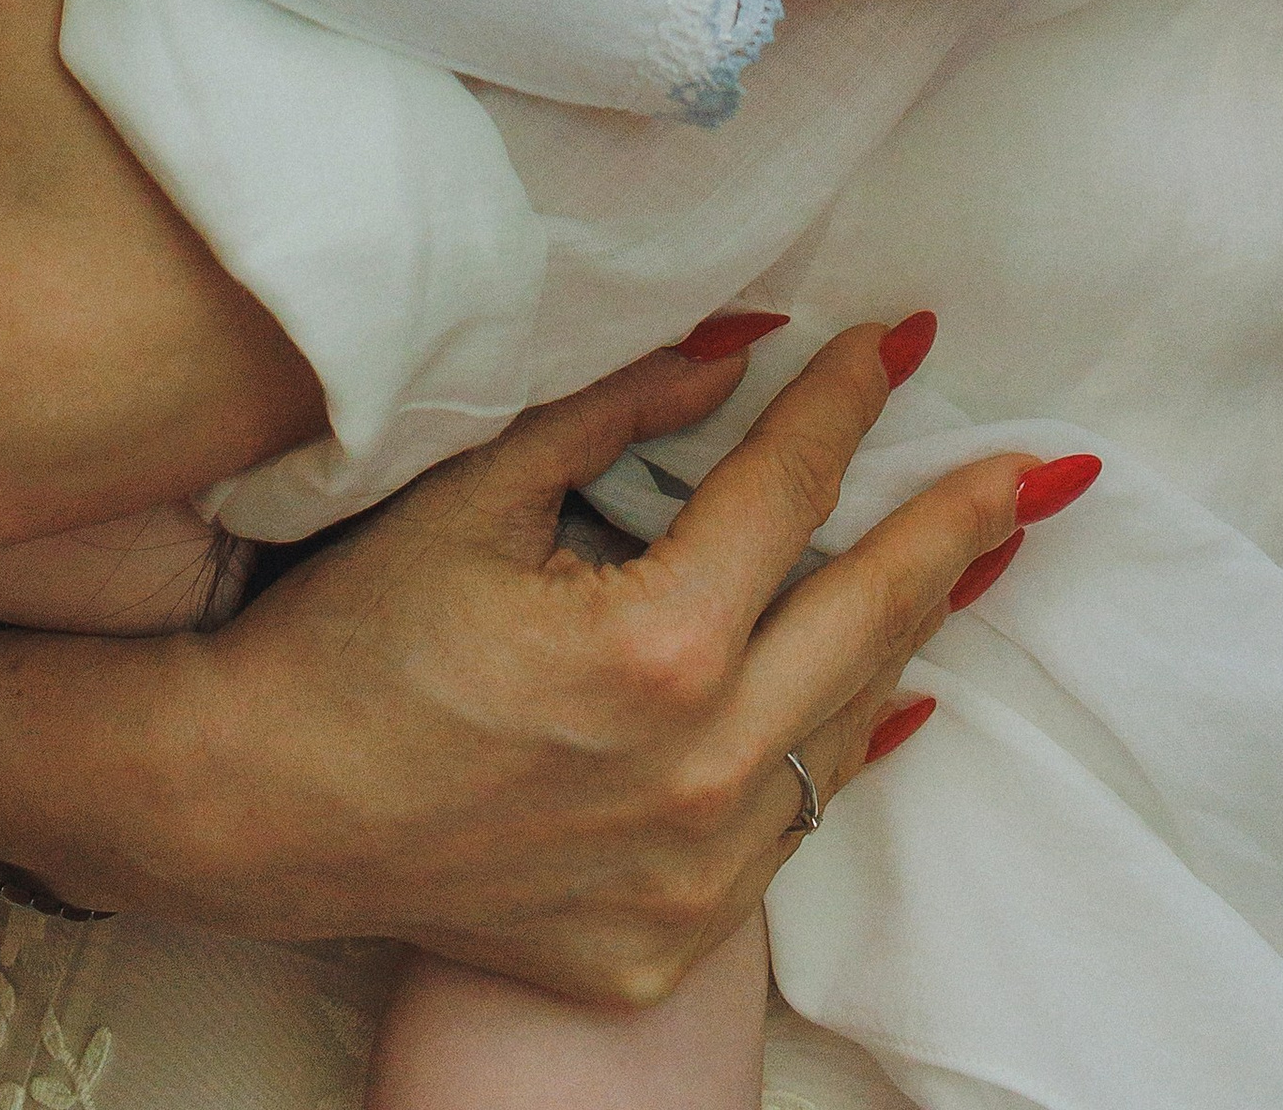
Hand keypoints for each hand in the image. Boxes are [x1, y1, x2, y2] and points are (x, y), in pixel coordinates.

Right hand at [0, 328, 1036, 1002]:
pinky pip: (787, 830)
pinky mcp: (661, 945)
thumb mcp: (478, 489)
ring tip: (980, 562)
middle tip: (1036, 473)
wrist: (246, 809)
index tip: (906, 336)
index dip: (852, 400)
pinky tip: (888, 701)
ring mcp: (688, 878)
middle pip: (872, 619)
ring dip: (913, 636)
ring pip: (845, 733)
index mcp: (654, 646)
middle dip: (961, 530)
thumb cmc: (347, 633)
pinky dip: (837, 750)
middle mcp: (697, 774)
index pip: (792, 490)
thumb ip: (622, 409)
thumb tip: (744, 338)